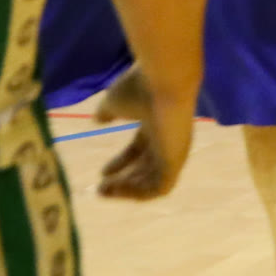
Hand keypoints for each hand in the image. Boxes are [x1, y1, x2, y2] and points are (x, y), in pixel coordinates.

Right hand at [95, 65, 195, 200]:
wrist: (165, 82)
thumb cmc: (140, 88)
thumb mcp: (115, 100)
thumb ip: (107, 111)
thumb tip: (98, 119)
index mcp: (156, 123)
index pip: (140, 148)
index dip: (121, 162)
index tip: (102, 172)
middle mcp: (168, 139)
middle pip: (146, 167)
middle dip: (124, 180)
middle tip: (101, 189)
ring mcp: (174, 150)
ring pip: (153, 180)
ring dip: (129, 189)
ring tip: (105, 192)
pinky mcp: (177, 160)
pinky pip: (161, 187)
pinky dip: (141, 193)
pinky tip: (119, 192)